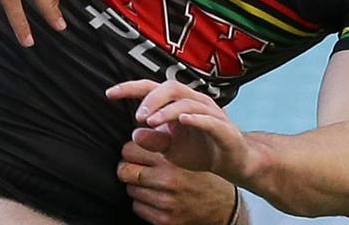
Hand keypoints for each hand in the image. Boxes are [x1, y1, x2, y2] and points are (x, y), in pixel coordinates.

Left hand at [107, 80, 252, 183]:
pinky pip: (209, 118)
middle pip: (170, 87)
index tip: (109, 94)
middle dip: (151, 99)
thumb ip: (154, 140)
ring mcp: (211, 112)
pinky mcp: (225, 127)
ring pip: (188, 101)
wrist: (233, 162)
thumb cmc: (201, 149)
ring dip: (167, 110)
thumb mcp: (171, 148)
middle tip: (138, 117)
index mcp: (178, 101)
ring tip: (152, 121)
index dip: (130, 88)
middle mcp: (195, 101)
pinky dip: (196, 118)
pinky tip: (183, 120)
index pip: (151, 88)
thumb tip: (134, 134)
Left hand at [117, 141, 238, 224]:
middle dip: (128, 168)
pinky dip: (142, 203)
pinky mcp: (165, 220)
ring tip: (152, 183)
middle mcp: (168, 181)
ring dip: (136, 186)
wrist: (224, 205)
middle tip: (139, 168)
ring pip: (130, 190)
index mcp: (170, 160)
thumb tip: (135, 132)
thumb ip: (160, 140)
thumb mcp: (186, 150)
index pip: (129, 150)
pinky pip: (137, 207)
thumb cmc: (201, 174)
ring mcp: (166, 202)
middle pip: (124, 171)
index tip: (136, 153)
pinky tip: (156, 198)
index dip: (131, 151)